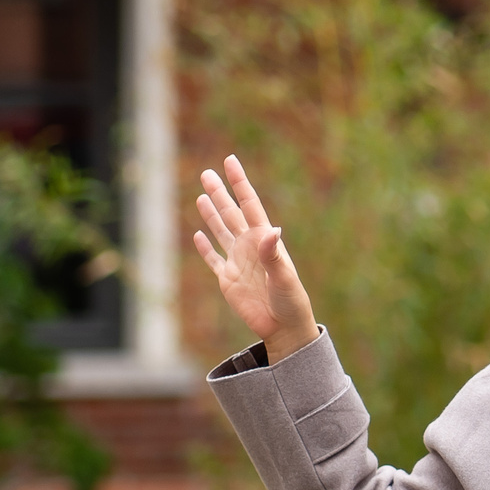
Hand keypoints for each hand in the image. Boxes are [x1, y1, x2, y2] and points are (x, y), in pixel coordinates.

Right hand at [193, 155, 318, 362]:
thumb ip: (274, 254)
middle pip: (230, 214)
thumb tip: (271, 230)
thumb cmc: (291, 301)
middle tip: (207, 173)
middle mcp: (249, 246)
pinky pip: (213, 260)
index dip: (239, 183)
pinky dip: (205, 248)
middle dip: (220, 193)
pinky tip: (198, 234)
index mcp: (264, 240)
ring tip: (202, 195)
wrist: (283, 327)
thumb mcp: (284, 277)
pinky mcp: (228, 280)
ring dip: (211, 214)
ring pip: (220, 232)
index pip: (249, 205)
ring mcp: (238, 262)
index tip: (230, 161)